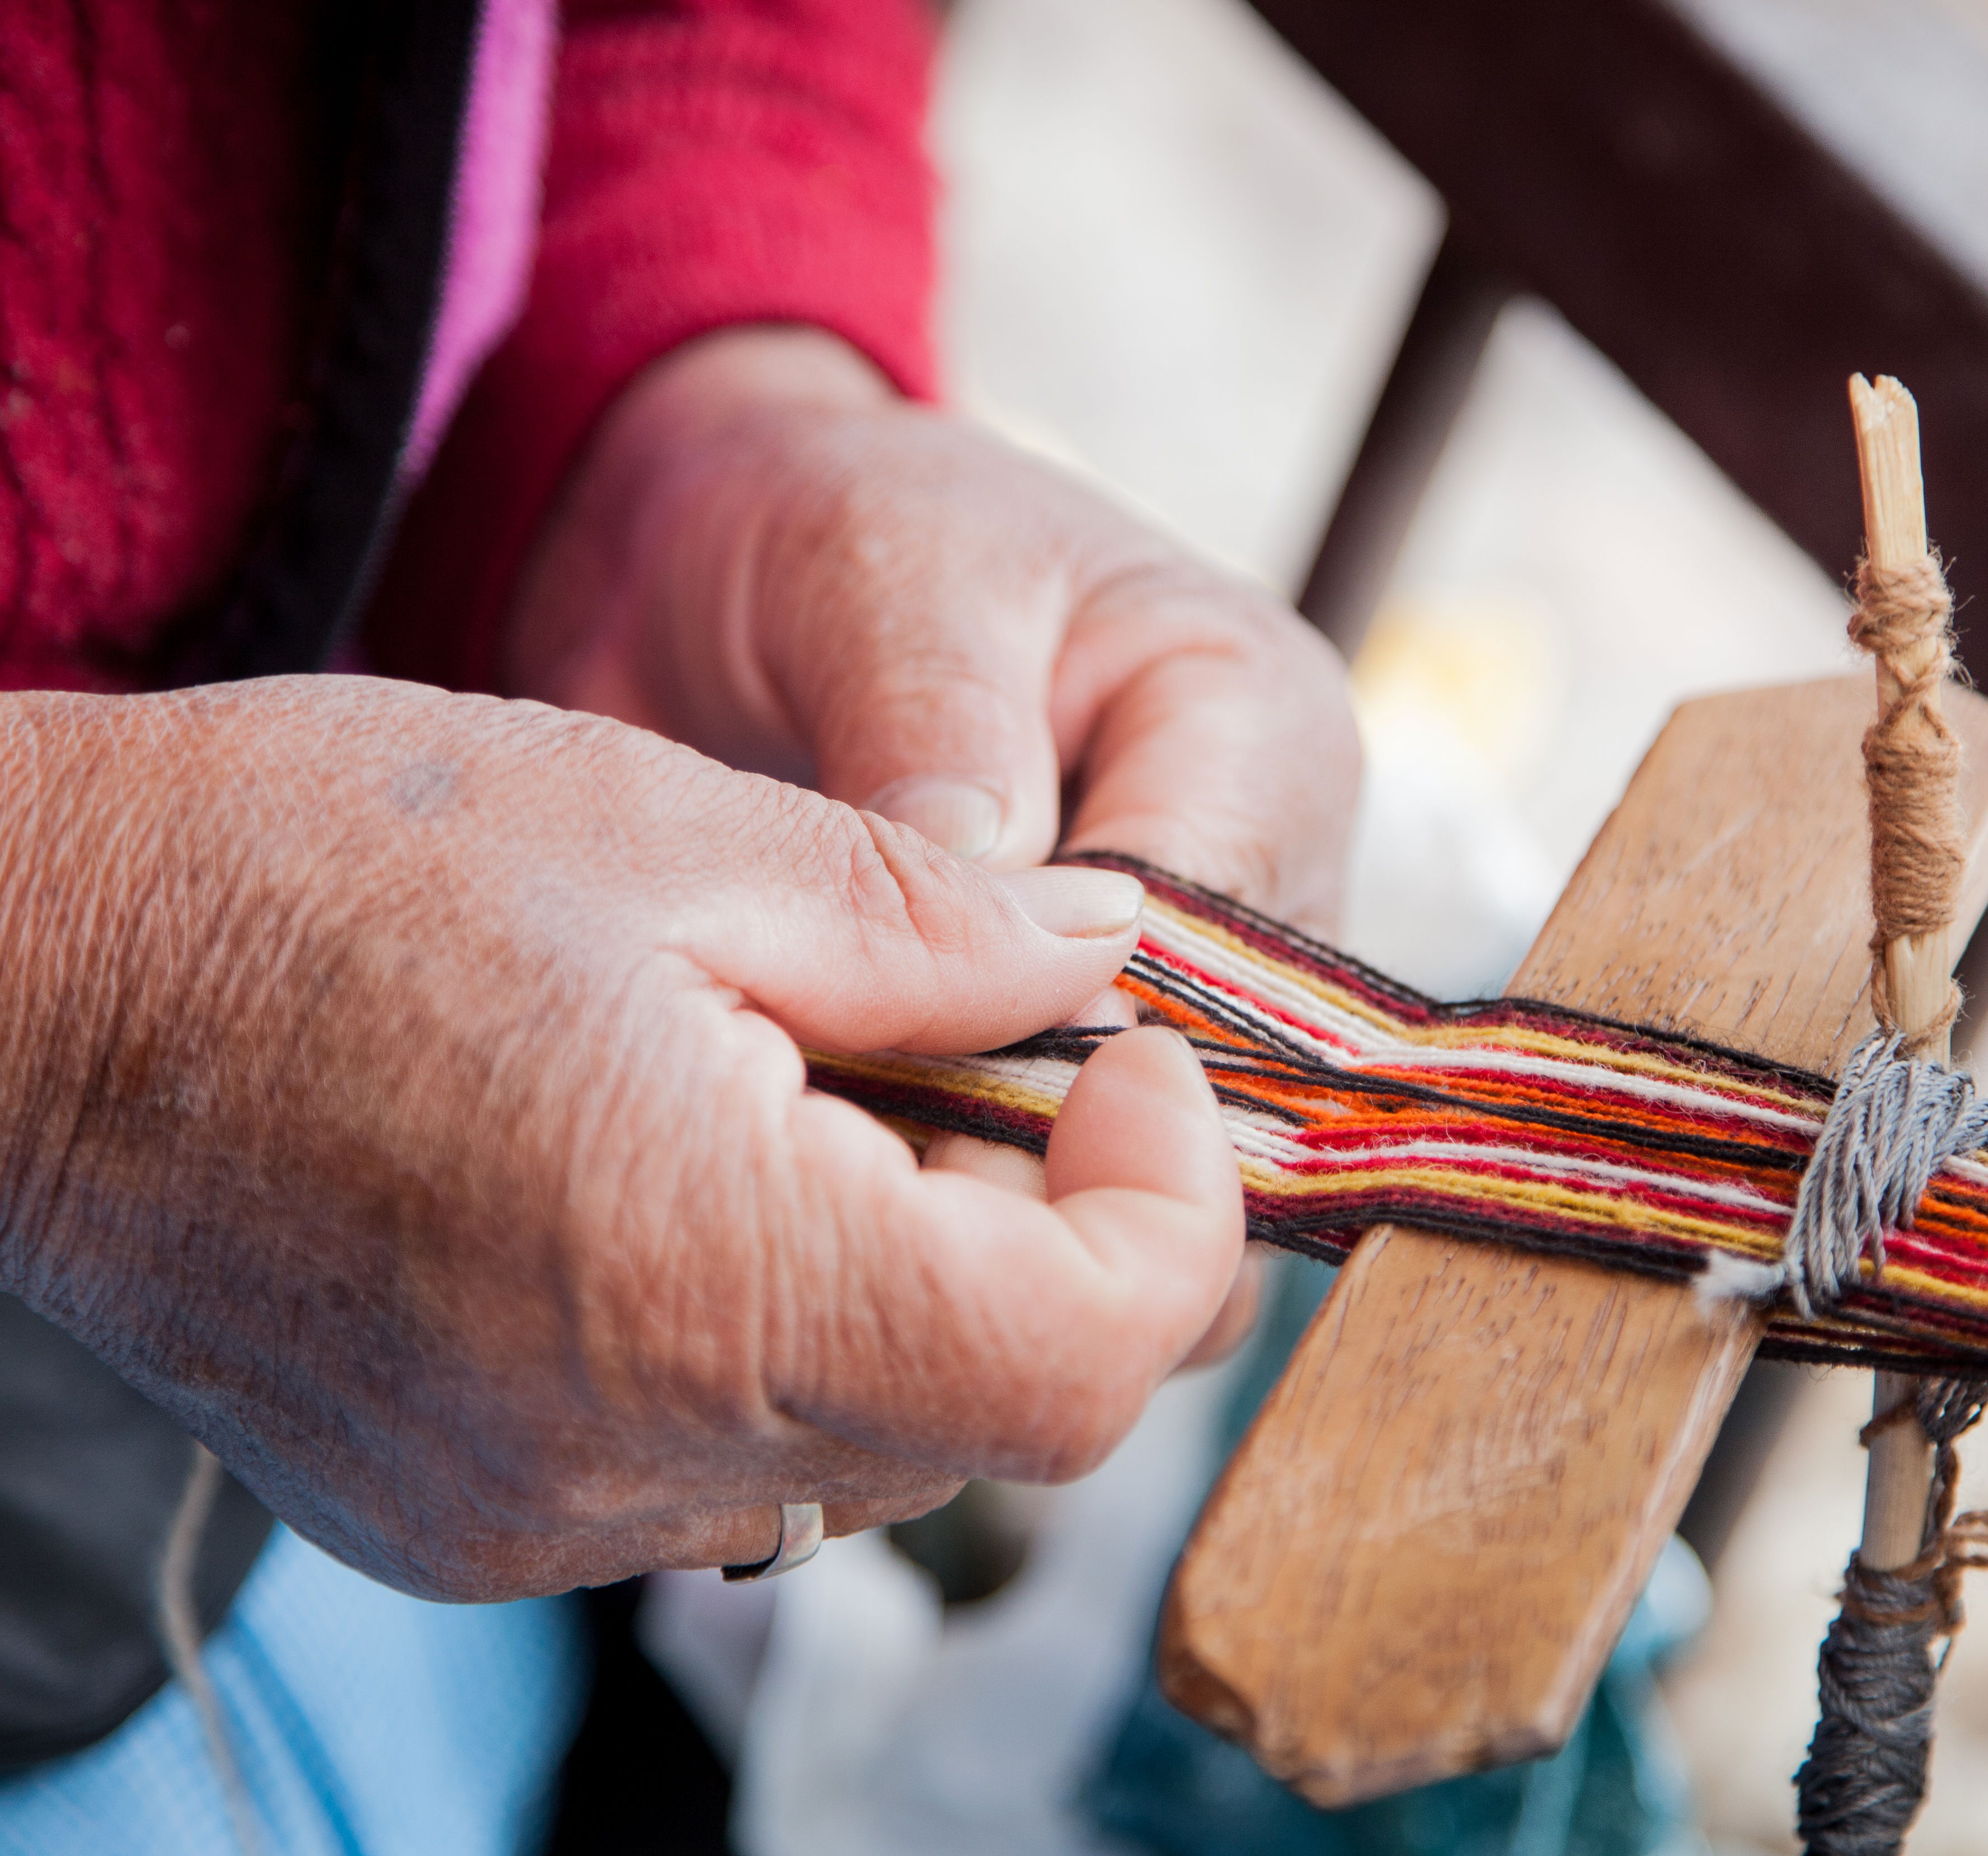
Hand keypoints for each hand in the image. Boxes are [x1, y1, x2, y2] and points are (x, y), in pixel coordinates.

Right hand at [0, 678, 1243, 1596]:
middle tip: (989, 1062)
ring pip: (872, 1463)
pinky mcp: (466, 1527)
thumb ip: (938, 925)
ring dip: (922, 1297)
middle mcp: (621, 1454)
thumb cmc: (320, 863)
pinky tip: (701, 1192)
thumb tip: (1110, 961)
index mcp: (699, 1277)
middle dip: (1054, 1244)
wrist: (12, 992)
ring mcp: (533, 1520)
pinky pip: (720, 1476)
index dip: (1167, 1219)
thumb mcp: (670, 824)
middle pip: (994, 1425)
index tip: (1125, 1068)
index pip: (1078, 1364)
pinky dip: (781, 1349)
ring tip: (829, 1107)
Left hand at [507, 327, 1358, 1358]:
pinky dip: (937, 1189)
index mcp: (1259, 731)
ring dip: (978, 1180)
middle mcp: (1258, 875)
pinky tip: (819, 1178)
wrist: (728, 565)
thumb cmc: (828, 534)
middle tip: (838, 1146)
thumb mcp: (877, 577)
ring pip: (1132, 1162)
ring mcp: (1180, 983)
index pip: (1221, 951)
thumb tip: (980, 897)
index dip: (1067, 1039)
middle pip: (1206, 1090)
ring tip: (815, 1162)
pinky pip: (1047, 1175)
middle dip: (1029, 1135)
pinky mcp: (1078, 1053)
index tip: (898, 1069)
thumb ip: (934, 727)